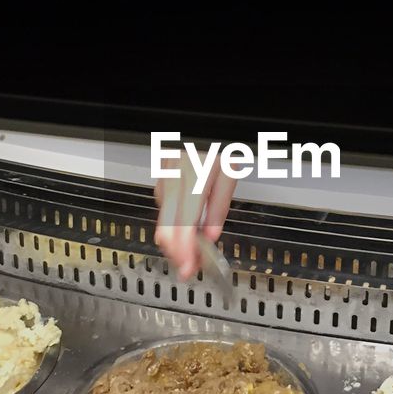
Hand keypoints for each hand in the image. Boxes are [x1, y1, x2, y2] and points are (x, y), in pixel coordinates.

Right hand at [154, 156, 236, 279]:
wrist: (207, 126)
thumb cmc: (222, 148)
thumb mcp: (230, 175)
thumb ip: (219, 208)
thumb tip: (210, 236)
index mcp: (198, 172)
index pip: (186, 217)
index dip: (186, 245)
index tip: (189, 264)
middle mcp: (178, 171)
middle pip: (168, 220)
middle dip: (176, 249)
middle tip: (184, 267)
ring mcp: (166, 171)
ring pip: (163, 214)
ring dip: (173, 237)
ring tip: (184, 254)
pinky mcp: (162, 172)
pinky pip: (162, 202)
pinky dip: (170, 219)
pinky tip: (179, 228)